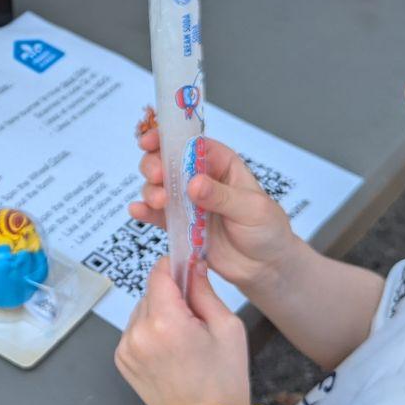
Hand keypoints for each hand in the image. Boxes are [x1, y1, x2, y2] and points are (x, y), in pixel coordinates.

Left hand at [116, 256, 249, 404]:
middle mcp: (138, 333)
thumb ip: (205, 291)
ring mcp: (126, 348)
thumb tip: (192, 265)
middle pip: (151, 292)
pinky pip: (134, 330)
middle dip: (171, 296)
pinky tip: (169, 350)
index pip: (159, 274)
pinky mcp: (121, 360)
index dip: (174, 267)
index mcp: (166, 322)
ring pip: (141, 310)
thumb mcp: (227, 328)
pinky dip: (149, 332)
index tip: (187, 270)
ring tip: (182, 340)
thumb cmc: (224, 379)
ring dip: (158, 314)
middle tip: (194, 318)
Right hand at [131, 133, 300, 294]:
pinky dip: (144, 211)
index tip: (150, 141)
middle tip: (157, 178)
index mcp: (221, 164)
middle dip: (155, 165)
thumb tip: (194, 183)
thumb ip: (222, 196)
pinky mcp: (179, 225)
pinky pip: (157, 215)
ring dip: (151, 190)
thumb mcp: (252, 209)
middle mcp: (201, 179)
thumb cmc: (267, 230)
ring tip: (159, 202)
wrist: (265, 267)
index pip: (191, 143)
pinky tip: (137, 211)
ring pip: (158, 187)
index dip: (168, 138)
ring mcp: (188, 202)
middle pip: (167, 161)